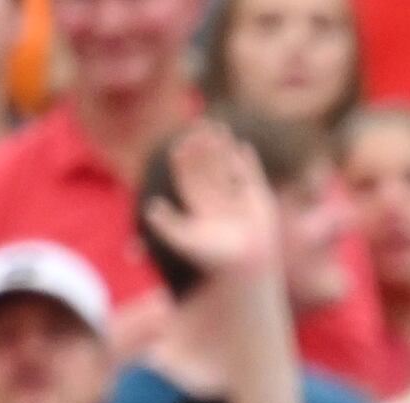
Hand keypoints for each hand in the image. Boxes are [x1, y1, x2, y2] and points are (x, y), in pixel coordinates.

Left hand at [142, 121, 281, 288]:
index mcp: (200, 208)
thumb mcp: (185, 241)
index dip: (184, 161)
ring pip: (228, 169)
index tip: (179, 145)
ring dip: (223, 149)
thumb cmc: (214, 260)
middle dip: (203, 148)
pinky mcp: (259, 202)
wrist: (247, 270)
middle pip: (207, 169)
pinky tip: (243, 147)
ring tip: (218, 127)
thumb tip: (150, 208)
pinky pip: (252, 177)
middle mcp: (219, 202)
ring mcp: (239, 201)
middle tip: (198, 125)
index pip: (189, 178)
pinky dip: (248, 163)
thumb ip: (166, 225)